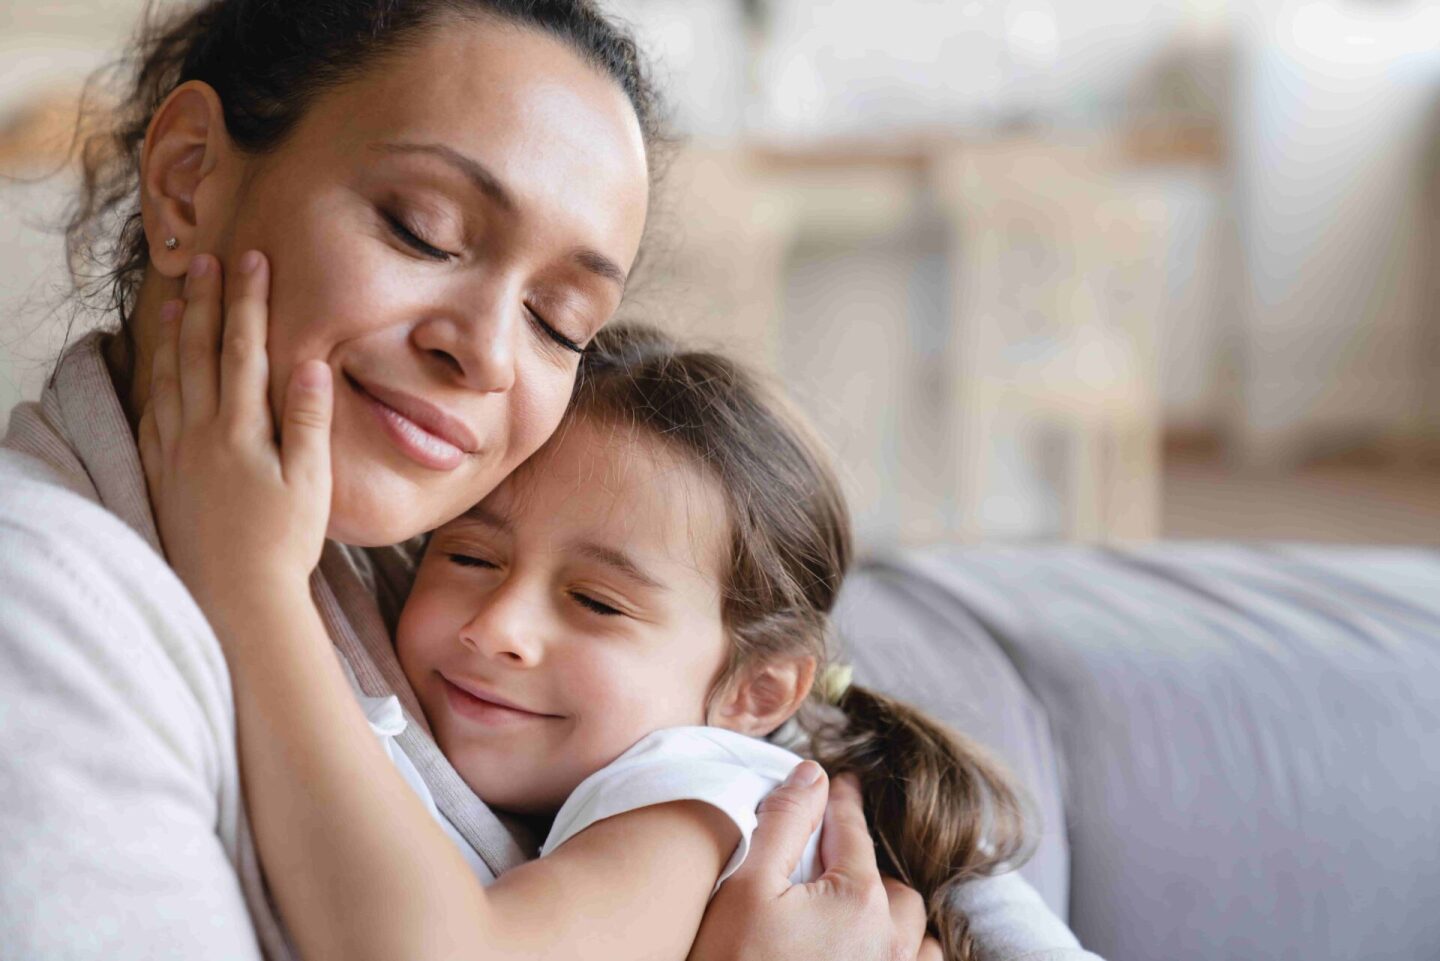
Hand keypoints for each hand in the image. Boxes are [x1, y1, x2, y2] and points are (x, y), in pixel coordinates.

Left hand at [138, 251, 333, 623]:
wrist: (235, 596)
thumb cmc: (283, 543)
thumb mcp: (311, 482)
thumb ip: (309, 420)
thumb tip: (312, 364)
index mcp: (241, 429)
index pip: (245, 348)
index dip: (249, 301)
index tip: (252, 261)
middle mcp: (201, 433)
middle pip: (201, 351)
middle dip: (208, 301)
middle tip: (207, 260)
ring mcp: (176, 452)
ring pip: (170, 376)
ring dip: (176, 333)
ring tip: (180, 299)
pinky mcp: (162, 474)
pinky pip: (153, 413)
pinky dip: (155, 380)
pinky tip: (158, 369)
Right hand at [689, 764, 940, 960]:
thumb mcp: (746, 887)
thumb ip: (784, 823)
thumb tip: (813, 774)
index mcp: (859, 901)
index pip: (853, 833)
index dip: (843, 802)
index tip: (842, 782)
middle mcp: (890, 943)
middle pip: (892, 886)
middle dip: (864, 868)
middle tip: (829, 863)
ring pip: (916, 934)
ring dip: (892, 916)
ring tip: (857, 911)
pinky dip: (907, 955)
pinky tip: (877, 952)